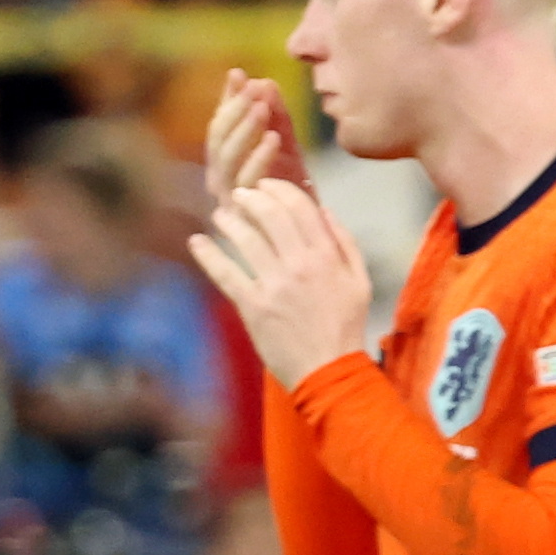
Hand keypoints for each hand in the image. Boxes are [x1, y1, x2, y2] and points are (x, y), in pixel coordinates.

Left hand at [188, 177, 373, 391]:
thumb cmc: (346, 326)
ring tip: (220, 214)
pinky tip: (196, 242)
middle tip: (238, 193)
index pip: (300, 207)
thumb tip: (325, 210)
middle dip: (251, 197)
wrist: (328, 369)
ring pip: (246, 240)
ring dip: (229, 221)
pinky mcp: (252, 307)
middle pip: (270, 216)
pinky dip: (208, 256)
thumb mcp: (359, 280)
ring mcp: (273, 285)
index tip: (265, 185)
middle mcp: (299, 264)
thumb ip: (344, 243)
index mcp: (326, 255)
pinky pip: (226, 274)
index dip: (279, 189)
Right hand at [204, 69, 314, 212]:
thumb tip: (262, 80)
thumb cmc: (293, 188)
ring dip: (243, 131)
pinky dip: (258, 158)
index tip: (239, 74)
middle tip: (252, 88)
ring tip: (261, 107)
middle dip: (234, 112)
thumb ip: (273, 115)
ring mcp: (228, 199)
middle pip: (217, 141)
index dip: (227, 100)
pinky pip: (247, 183)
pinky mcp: (244, 215)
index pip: (218, 125)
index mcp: (224, 162)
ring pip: (226, 160)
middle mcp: (219, 180)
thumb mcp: (284, 145)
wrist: (308, 232)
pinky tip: (273, 138)